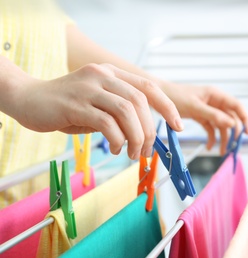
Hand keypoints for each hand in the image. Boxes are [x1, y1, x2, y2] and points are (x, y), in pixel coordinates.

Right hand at [12, 63, 182, 158]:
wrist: (27, 99)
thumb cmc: (67, 106)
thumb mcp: (98, 104)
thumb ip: (119, 112)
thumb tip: (145, 133)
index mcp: (111, 73)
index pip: (148, 86)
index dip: (167, 106)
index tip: (178, 126)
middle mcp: (102, 75)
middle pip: (140, 100)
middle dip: (150, 130)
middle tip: (146, 150)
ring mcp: (88, 87)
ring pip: (126, 110)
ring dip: (136, 137)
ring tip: (132, 153)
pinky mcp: (74, 104)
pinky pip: (106, 122)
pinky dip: (117, 139)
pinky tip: (115, 148)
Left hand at [160, 83, 247, 154]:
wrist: (159, 96)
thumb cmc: (176, 96)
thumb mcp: (195, 107)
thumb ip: (214, 115)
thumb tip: (232, 124)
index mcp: (216, 95)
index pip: (237, 106)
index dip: (245, 119)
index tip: (247, 133)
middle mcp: (215, 102)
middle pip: (231, 118)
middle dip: (233, 133)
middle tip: (232, 147)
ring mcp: (208, 110)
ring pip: (221, 125)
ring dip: (222, 138)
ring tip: (221, 152)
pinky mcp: (201, 116)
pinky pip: (211, 128)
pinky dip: (211, 137)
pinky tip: (209, 146)